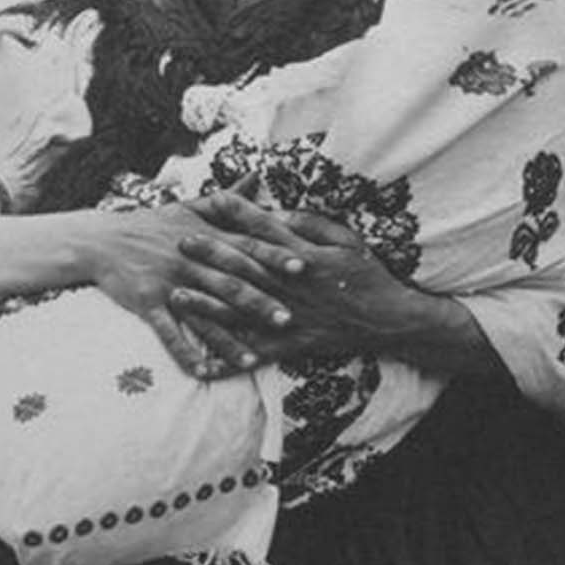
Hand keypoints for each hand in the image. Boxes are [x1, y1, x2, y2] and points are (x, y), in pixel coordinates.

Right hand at [80, 189, 296, 379]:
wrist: (102, 240)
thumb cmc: (152, 225)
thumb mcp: (188, 206)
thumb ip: (226, 198)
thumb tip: (258, 176)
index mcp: (204, 236)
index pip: (245, 245)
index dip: (274, 256)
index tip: (302, 267)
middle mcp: (189, 259)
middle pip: (230, 282)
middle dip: (260, 302)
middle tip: (289, 319)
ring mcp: (168, 283)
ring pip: (205, 314)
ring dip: (229, 339)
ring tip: (254, 360)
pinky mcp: (147, 304)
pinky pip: (169, 334)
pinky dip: (186, 354)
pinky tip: (205, 373)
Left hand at [170, 192, 412, 363]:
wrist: (388, 320)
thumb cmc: (367, 275)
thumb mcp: (345, 239)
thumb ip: (310, 224)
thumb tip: (278, 212)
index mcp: (304, 256)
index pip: (266, 230)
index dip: (240, 213)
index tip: (214, 200)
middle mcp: (291, 286)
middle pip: (245, 267)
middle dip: (211, 254)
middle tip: (180, 241)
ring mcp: (288, 317)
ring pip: (242, 311)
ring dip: (207, 305)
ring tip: (176, 297)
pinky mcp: (291, 344)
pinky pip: (255, 355)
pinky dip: (230, 361)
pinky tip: (204, 364)